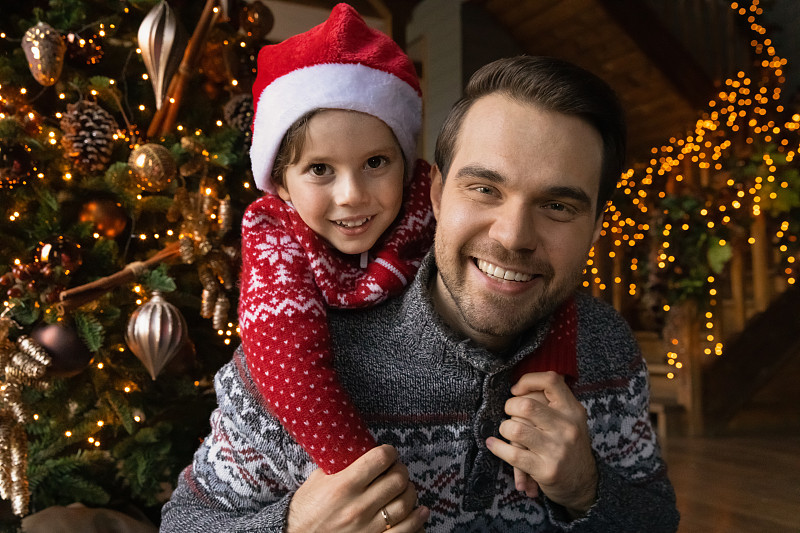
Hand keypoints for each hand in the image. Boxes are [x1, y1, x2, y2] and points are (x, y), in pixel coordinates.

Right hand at [287, 444, 429, 532]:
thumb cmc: (306, 509)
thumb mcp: (318, 480)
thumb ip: (339, 464)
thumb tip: (360, 448)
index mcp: (344, 485)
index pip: (380, 459)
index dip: (389, 452)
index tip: (388, 453)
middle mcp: (358, 506)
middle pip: (398, 479)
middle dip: (401, 471)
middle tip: (396, 470)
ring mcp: (368, 527)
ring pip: (405, 503)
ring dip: (409, 492)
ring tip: (404, 489)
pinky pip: (406, 531)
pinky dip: (417, 519)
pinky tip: (420, 511)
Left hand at [486, 372, 596, 514]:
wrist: (583, 483)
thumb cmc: (568, 445)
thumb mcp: (570, 419)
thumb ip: (551, 402)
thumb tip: (519, 385)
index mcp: (573, 410)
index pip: (551, 381)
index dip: (528, 380)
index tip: (516, 390)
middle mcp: (567, 428)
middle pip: (526, 405)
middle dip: (509, 407)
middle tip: (510, 413)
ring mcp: (557, 450)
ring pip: (515, 430)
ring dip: (504, 429)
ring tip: (506, 430)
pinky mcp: (546, 470)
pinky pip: (512, 455)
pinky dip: (497, 448)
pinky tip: (493, 444)